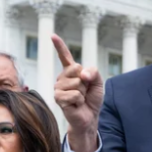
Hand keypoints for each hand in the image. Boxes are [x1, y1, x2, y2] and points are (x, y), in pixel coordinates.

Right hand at [53, 34, 103, 151]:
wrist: (90, 116)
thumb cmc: (92, 99)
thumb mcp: (98, 82)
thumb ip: (93, 72)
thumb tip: (82, 74)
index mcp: (71, 72)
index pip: (65, 56)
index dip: (59, 46)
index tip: (52, 35)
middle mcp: (62, 77)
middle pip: (77, 69)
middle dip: (86, 81)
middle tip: (84, 91)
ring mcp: (58, 87)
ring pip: (77, 83)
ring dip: (83, 92)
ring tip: (80, 98)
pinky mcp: (58, 98)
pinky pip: (75, 94)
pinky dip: (80, 100)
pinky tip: (76, 104)